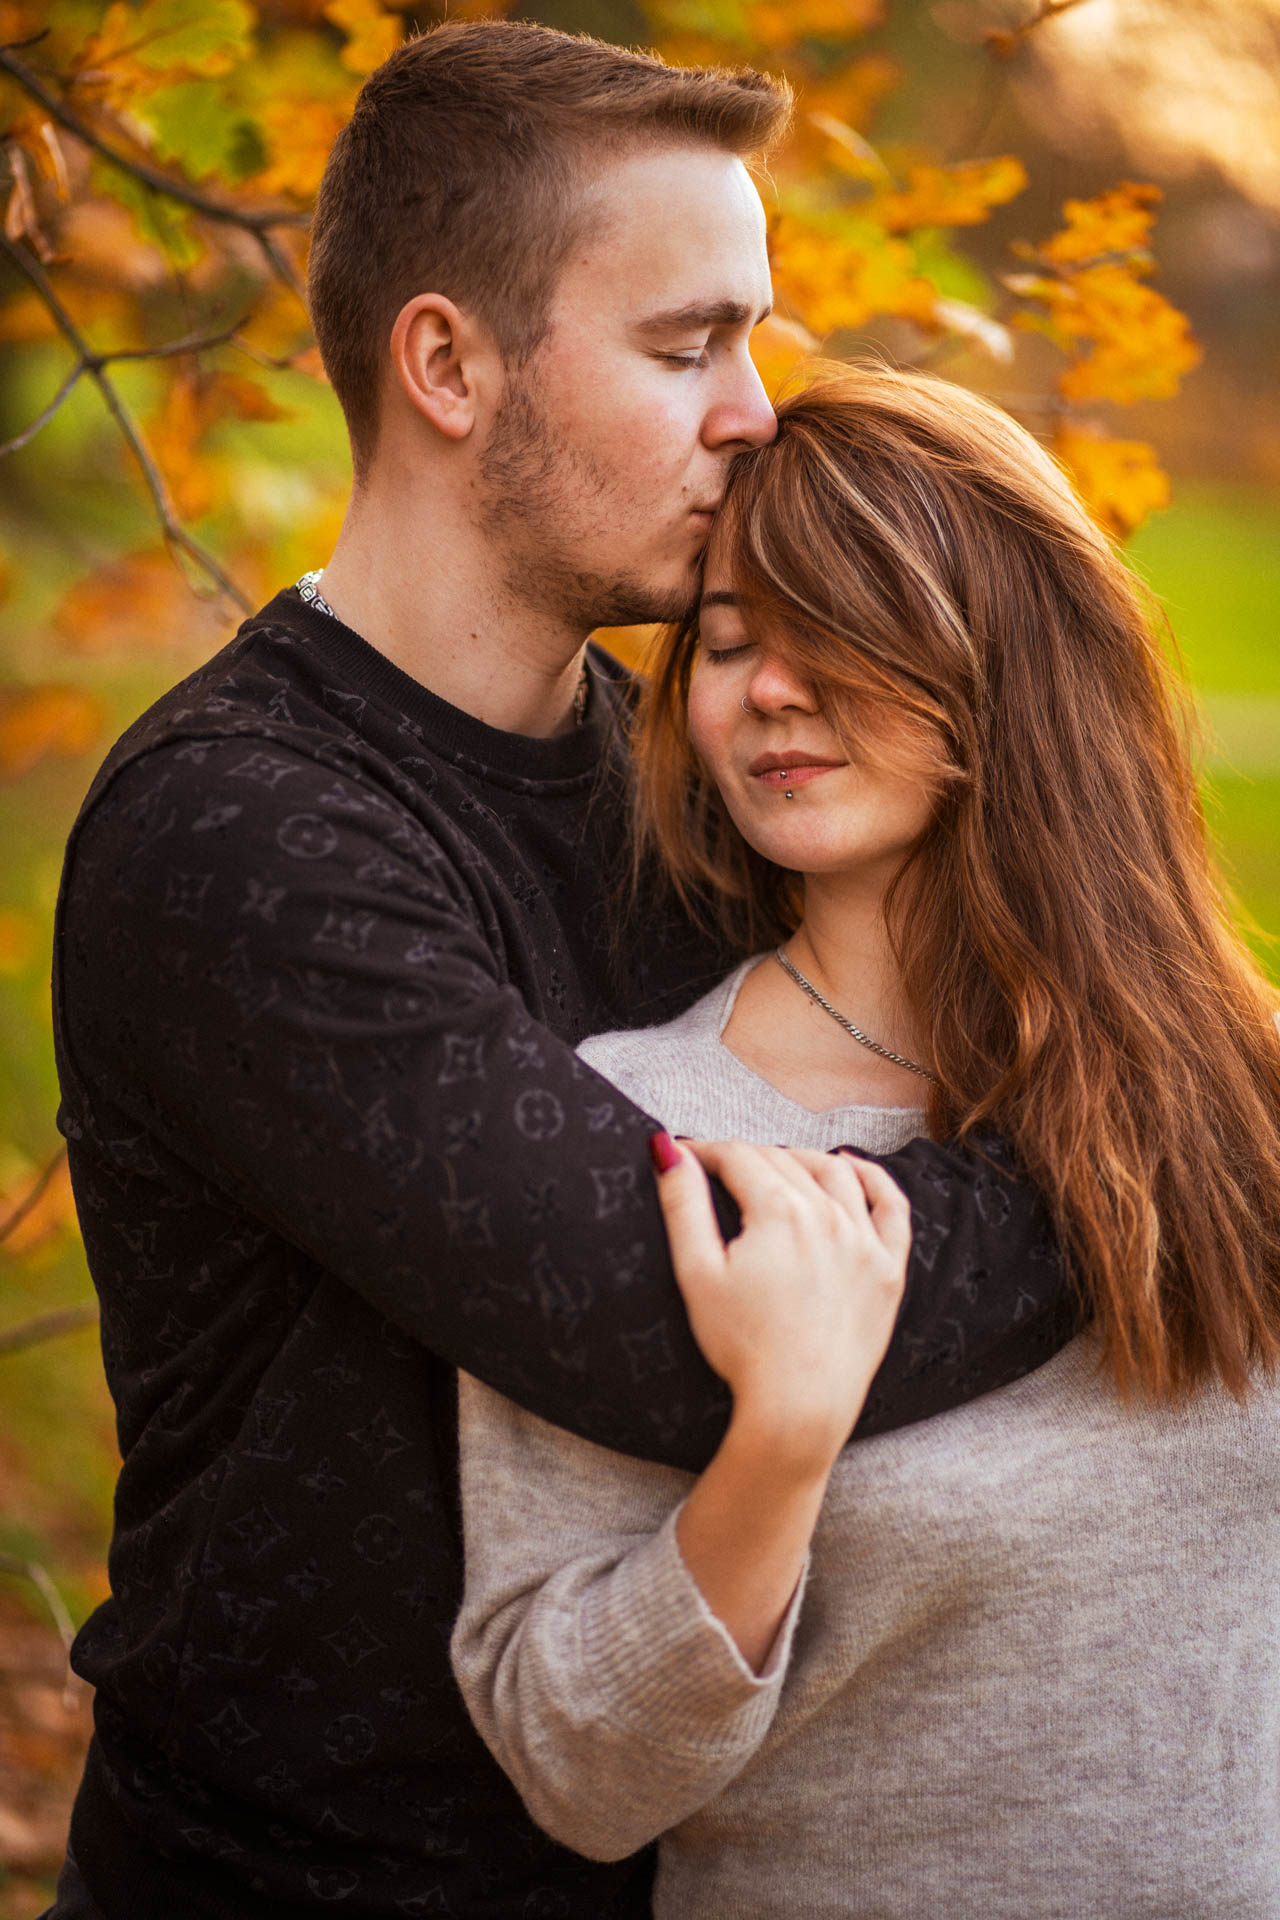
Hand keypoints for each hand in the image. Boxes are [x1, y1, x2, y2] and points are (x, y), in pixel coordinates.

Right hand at [651, 1137, 910, 1472]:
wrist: (799, 1407)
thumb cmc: (742, 1346)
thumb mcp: (698, 1273)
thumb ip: (683, 1204)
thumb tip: (668, 1148)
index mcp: (779, 1211)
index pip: (738, 1157)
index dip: (706, 1152)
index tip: (686, 1156)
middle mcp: (828, 1215)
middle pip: (782, 1162)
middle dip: (745, 1158)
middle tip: (718, 1170)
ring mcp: (864, 1241)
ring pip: (834, 1173)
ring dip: (802, 1159)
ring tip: (778, 1163)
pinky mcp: (888, 1270)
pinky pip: (890, 1207)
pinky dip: (873, 1178)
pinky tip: (852, 1169)